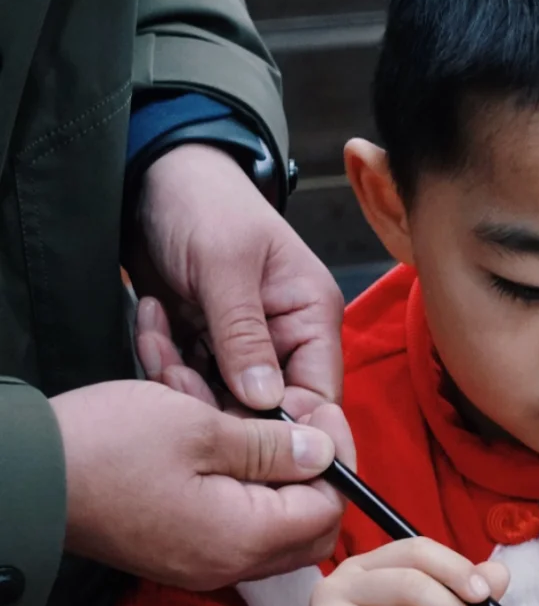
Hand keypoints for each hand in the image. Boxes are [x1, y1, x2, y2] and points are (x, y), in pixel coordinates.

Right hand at [52, 381, 345, 587]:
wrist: (27, 479)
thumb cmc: (109, 446)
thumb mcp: (201, 428)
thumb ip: (272, 447)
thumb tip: (325, 453)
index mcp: (244, 538)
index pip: (328, 511)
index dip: (336, 460)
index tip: (319, 415)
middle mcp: (230, 566)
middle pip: (309, 529)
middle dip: (316, 477)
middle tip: (300, 425)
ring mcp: (203, 566)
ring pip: (274, 529)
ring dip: (278, 481)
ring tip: (257, 428)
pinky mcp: (181, 556)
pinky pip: (236, 530)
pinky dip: (244, 491)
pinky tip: (224, 448)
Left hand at [130, 143, 343, 412]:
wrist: (154, 176)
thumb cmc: (204, 203)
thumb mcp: (224, 264)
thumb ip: (243, 335)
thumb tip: (265, 401)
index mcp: (312, 317)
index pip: (318, 395)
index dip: (285, 423)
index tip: (238, 429)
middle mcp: (287, 340)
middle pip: (268, 409)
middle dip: (219, 403)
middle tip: (177, 376)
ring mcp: (247, 348)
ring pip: (225, 401)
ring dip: (186, 383)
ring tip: (160, 342)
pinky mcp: (210, 349)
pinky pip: (193, 382)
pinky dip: (168, 367)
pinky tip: (153, 328)